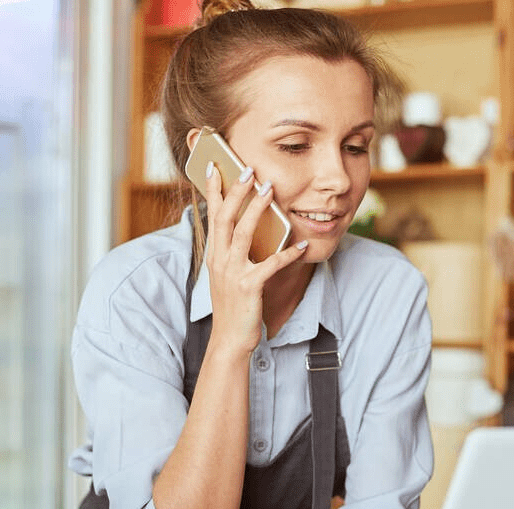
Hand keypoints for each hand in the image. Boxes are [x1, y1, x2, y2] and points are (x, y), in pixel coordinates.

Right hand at [203, 162, 307, 353]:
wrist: (230, 338)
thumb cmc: (234, 304)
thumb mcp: (229, 273)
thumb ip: (236, 250)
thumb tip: (251, 225)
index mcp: (215, 254)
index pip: (212, 215)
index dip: (213, 190)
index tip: (214, 165)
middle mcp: (220, 259)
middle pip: (225, 217)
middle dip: (235, 191)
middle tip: (247, 169)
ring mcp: (233, 272)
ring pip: (243, 233)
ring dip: (256, 209)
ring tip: (269, 189)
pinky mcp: (249, 286)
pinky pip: (271, 264)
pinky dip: (288, 253)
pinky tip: (301, 245)